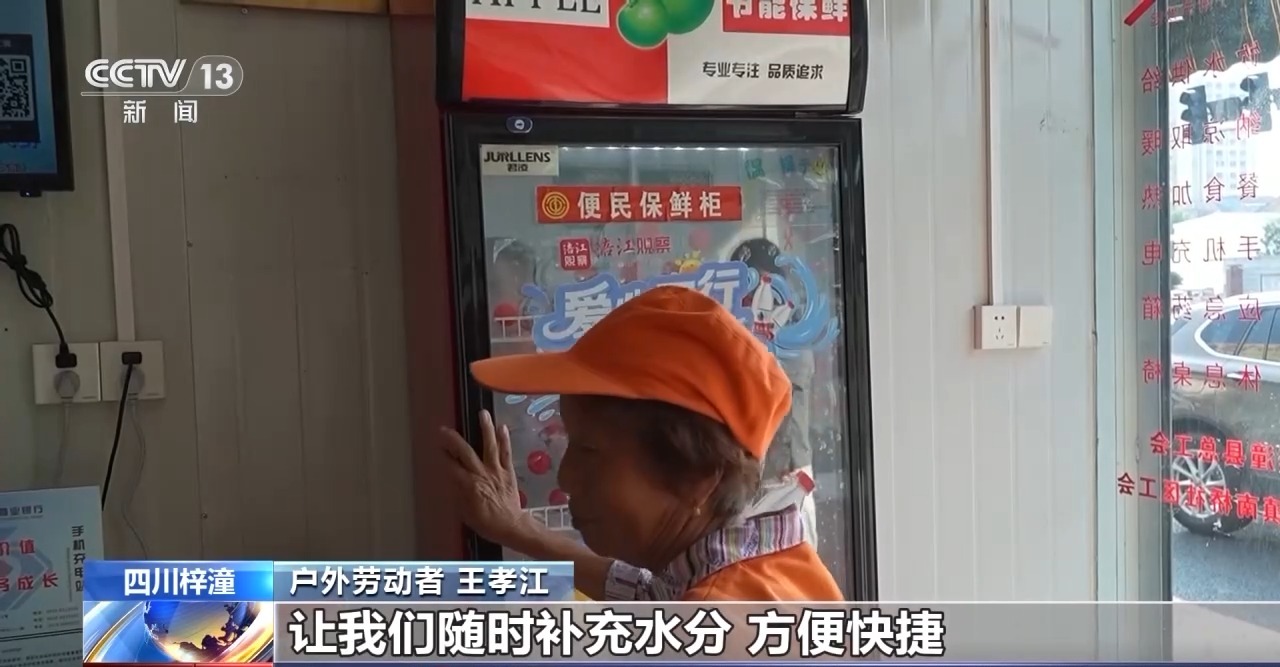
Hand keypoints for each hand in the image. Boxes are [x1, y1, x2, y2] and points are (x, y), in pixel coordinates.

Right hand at [439, 410, 527, 545]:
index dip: (443, 455)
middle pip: (465, 452)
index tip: (437, 446)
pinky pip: (506, 453)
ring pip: (489, 446)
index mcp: (468, 485)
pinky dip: (504, 439)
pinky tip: (502, 426)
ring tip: (483, 413)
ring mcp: (496, 470)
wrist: (510, 525)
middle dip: (453, 439)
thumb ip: (458, 494)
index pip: (451, 466)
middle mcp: (481, 474)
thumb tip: (453, 480)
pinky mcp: (508, 470)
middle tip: (444, 429)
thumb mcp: (465, 513)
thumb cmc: (486, 522)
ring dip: (485, 428)